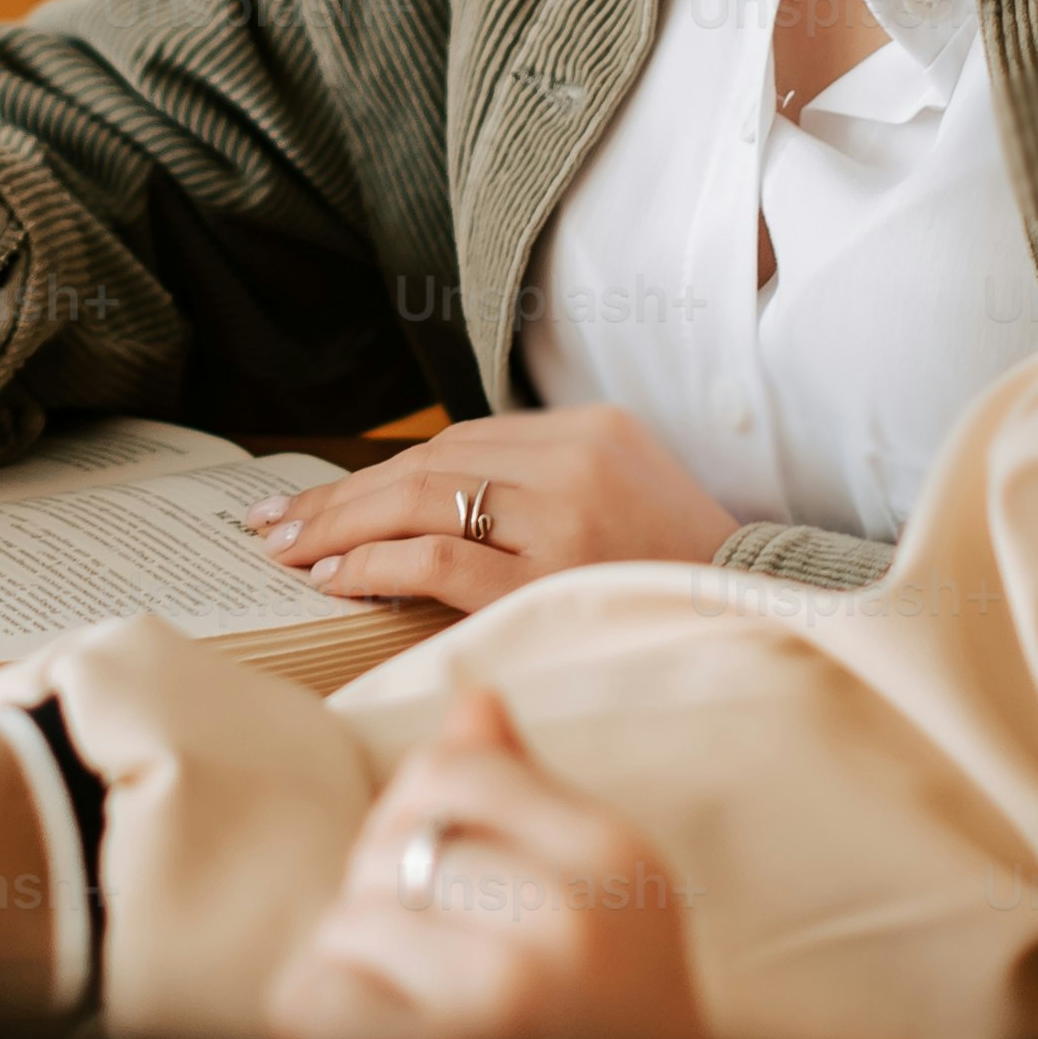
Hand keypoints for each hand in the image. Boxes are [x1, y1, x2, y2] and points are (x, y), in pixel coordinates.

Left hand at [243, 404, 743, 611]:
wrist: (765, 610)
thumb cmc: (679, 570)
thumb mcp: (621, 494)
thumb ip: (542, 486)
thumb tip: (426, 508)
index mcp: (590, 428)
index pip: (457, 444)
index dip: (377, 473)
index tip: (317, 500)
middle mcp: (574, 459)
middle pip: (429, 465)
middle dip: (340, 497)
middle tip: (271, 524)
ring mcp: (566, 516)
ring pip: (426, 500)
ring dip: (342, 527)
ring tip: (287, 551)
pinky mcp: (554, 575)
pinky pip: (444, 558)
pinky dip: (379, 562)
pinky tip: (334, 576)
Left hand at [268, 693, 710, 1038]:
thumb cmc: (613, 1014)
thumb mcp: (608, 892)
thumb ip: (529, 793)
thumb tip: (470, 702)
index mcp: (611, 860)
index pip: (453, 771)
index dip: (420, 812)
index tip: (444, 868)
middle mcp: (565, 920)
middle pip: (393, 845)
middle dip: (390, 895)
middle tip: (436, 958)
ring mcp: (501, 996)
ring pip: (348, 922)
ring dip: (359, 966)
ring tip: (420, 1009)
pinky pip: (311, 998)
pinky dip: (323, 1021)